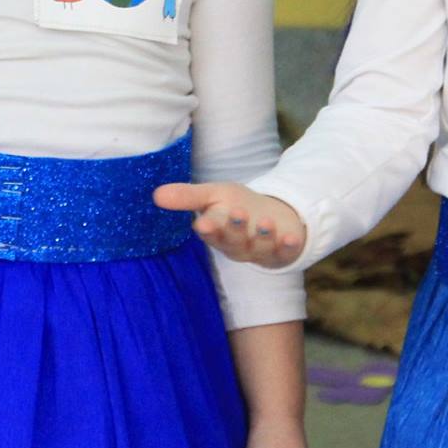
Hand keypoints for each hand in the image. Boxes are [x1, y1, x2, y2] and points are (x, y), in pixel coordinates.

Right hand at [153, 182, 306, 266]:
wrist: (274, 217)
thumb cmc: (238, 206)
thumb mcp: (214, 196)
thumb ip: (188, 197)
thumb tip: (155, 194)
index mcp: (219, 232)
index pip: (211, 233)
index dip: (209, 230)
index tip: (204, 224)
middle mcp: (238, 245)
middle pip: (234, 242)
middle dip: (236, 230)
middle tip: (238, 213)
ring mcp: (260, 251)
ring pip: (259, 248)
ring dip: (263, 236)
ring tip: (267, 221)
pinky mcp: (282, 252)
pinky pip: (285, 253)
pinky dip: (289, 246)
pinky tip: (292, 237)